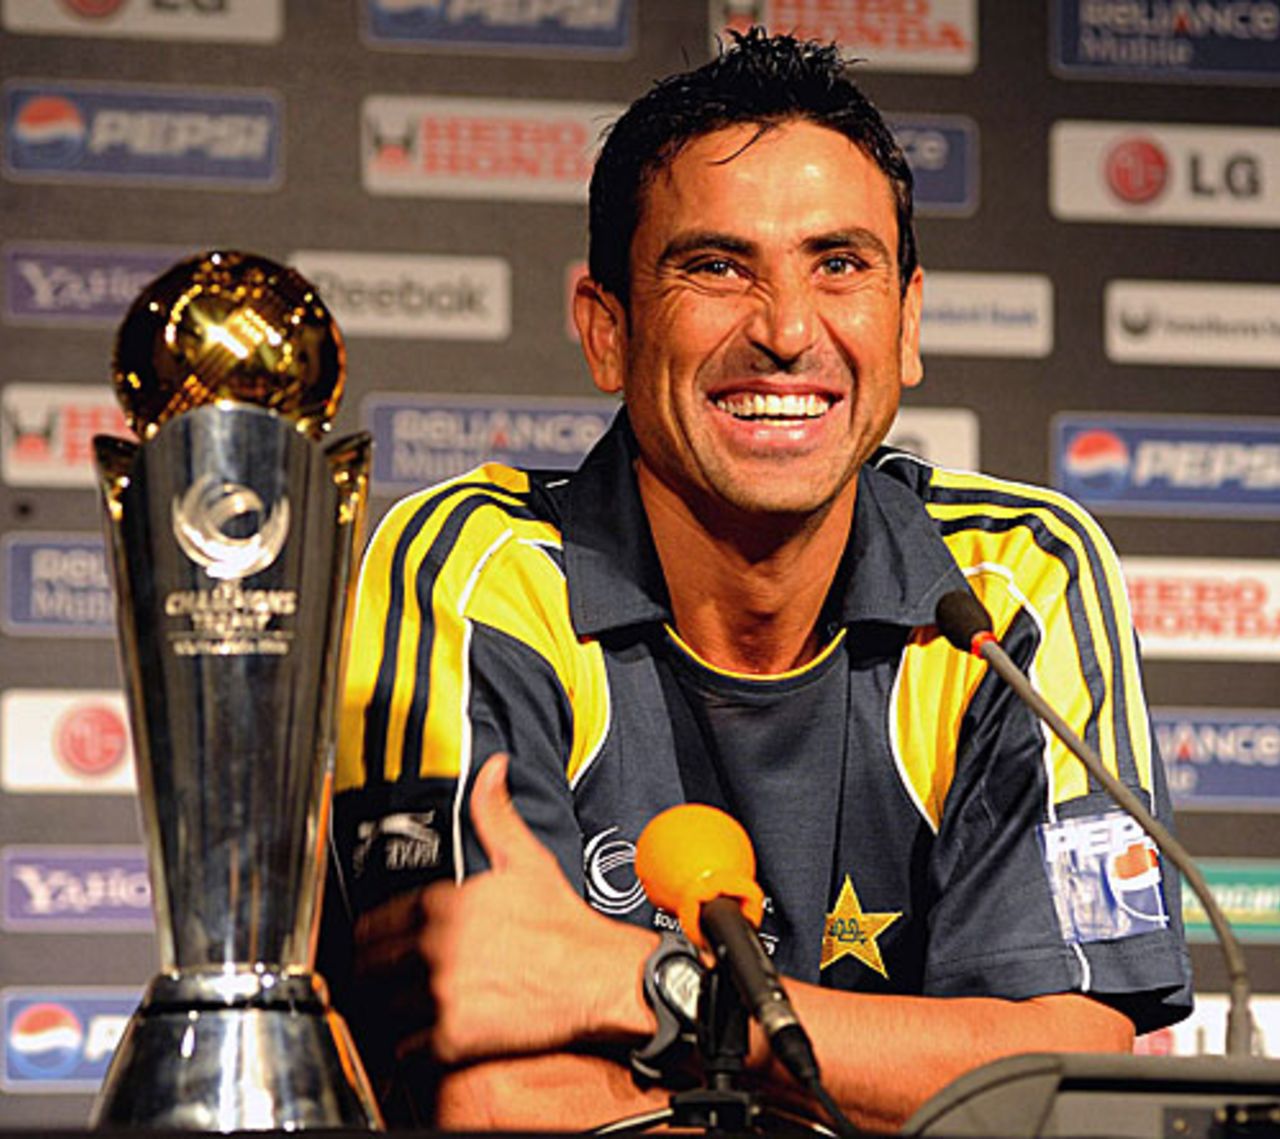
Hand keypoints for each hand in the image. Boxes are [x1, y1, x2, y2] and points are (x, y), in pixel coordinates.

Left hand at [354, 753, 657, 1065]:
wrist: (598, 976)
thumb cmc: (563, 922)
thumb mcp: (526, 857)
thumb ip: (495, 812)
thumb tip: (492, 769)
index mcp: (444, 903)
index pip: (373, 923)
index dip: (370, 938)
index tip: (376, 948)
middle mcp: (435, 946)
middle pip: (369, 968)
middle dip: (372, 977)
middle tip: (383, 985)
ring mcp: (441, 993)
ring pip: (381, 1010)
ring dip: (384, 1015)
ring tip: (397, 1016)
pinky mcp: (452, 1037)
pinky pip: (403, 1051)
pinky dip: (404, 1053)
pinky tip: (418, 1045)